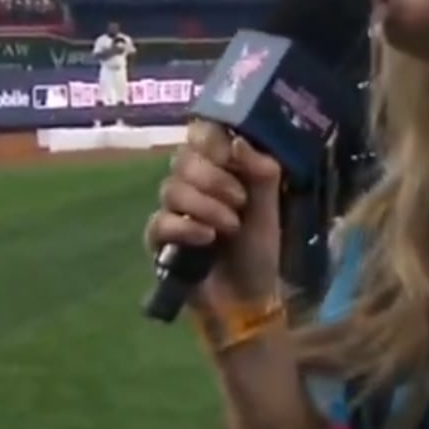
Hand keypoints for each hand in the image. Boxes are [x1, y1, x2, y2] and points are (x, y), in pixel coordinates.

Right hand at [144, 132, 284, 304]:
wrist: (247, 294)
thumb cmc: (258, 247)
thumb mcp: (269, 206)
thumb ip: (261, 171)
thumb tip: (238, 140)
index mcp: (217, 168)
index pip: (199, 134)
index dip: (210, 138)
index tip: (227, 153)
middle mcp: (190, 183)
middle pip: (183, 159)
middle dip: (214, 178)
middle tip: (240, 200)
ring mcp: (171, 210)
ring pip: (172, 188)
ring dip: (206, 206)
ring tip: (231, 227)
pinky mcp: (159, 239)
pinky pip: (160, 221)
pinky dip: (187, 227)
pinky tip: (207, 238)